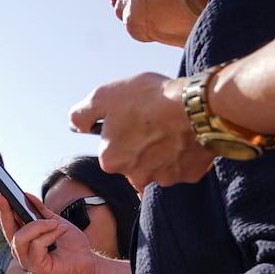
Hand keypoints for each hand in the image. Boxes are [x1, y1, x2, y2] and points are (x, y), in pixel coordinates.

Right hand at [0, 192, 95, 273]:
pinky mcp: (36, 267)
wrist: (88, 264)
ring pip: (20, 237)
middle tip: (3, 195)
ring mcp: (27, 260)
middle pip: (7, 227)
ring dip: (39, 226)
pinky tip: (61, 231)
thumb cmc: (72, 247)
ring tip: (55, 224)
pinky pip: (37, 244)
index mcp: (25, 239)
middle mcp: (22, 250)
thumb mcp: (54, 222)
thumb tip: (26, 195)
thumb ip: (40, 211)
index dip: (1, 205)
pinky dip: (51, 234)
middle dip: (4, 209)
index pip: (8, 220)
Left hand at [71, 72, 214, 189]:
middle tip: (153, 121)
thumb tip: (76, 124)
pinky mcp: (189, 174)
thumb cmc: (150, 99)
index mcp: (111, 160)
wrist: (198, 106)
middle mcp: (135, 176)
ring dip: (162, 150)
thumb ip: (82, 114)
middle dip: (141, 144)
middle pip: (134, 160)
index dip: (120, 131)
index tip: (131, 118)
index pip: (110, 149)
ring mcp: (164, 177)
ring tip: (171, 126)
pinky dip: (183, 153)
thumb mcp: (104, 96)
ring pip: (158, 164)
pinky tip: (185, 135)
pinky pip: (182, 165)